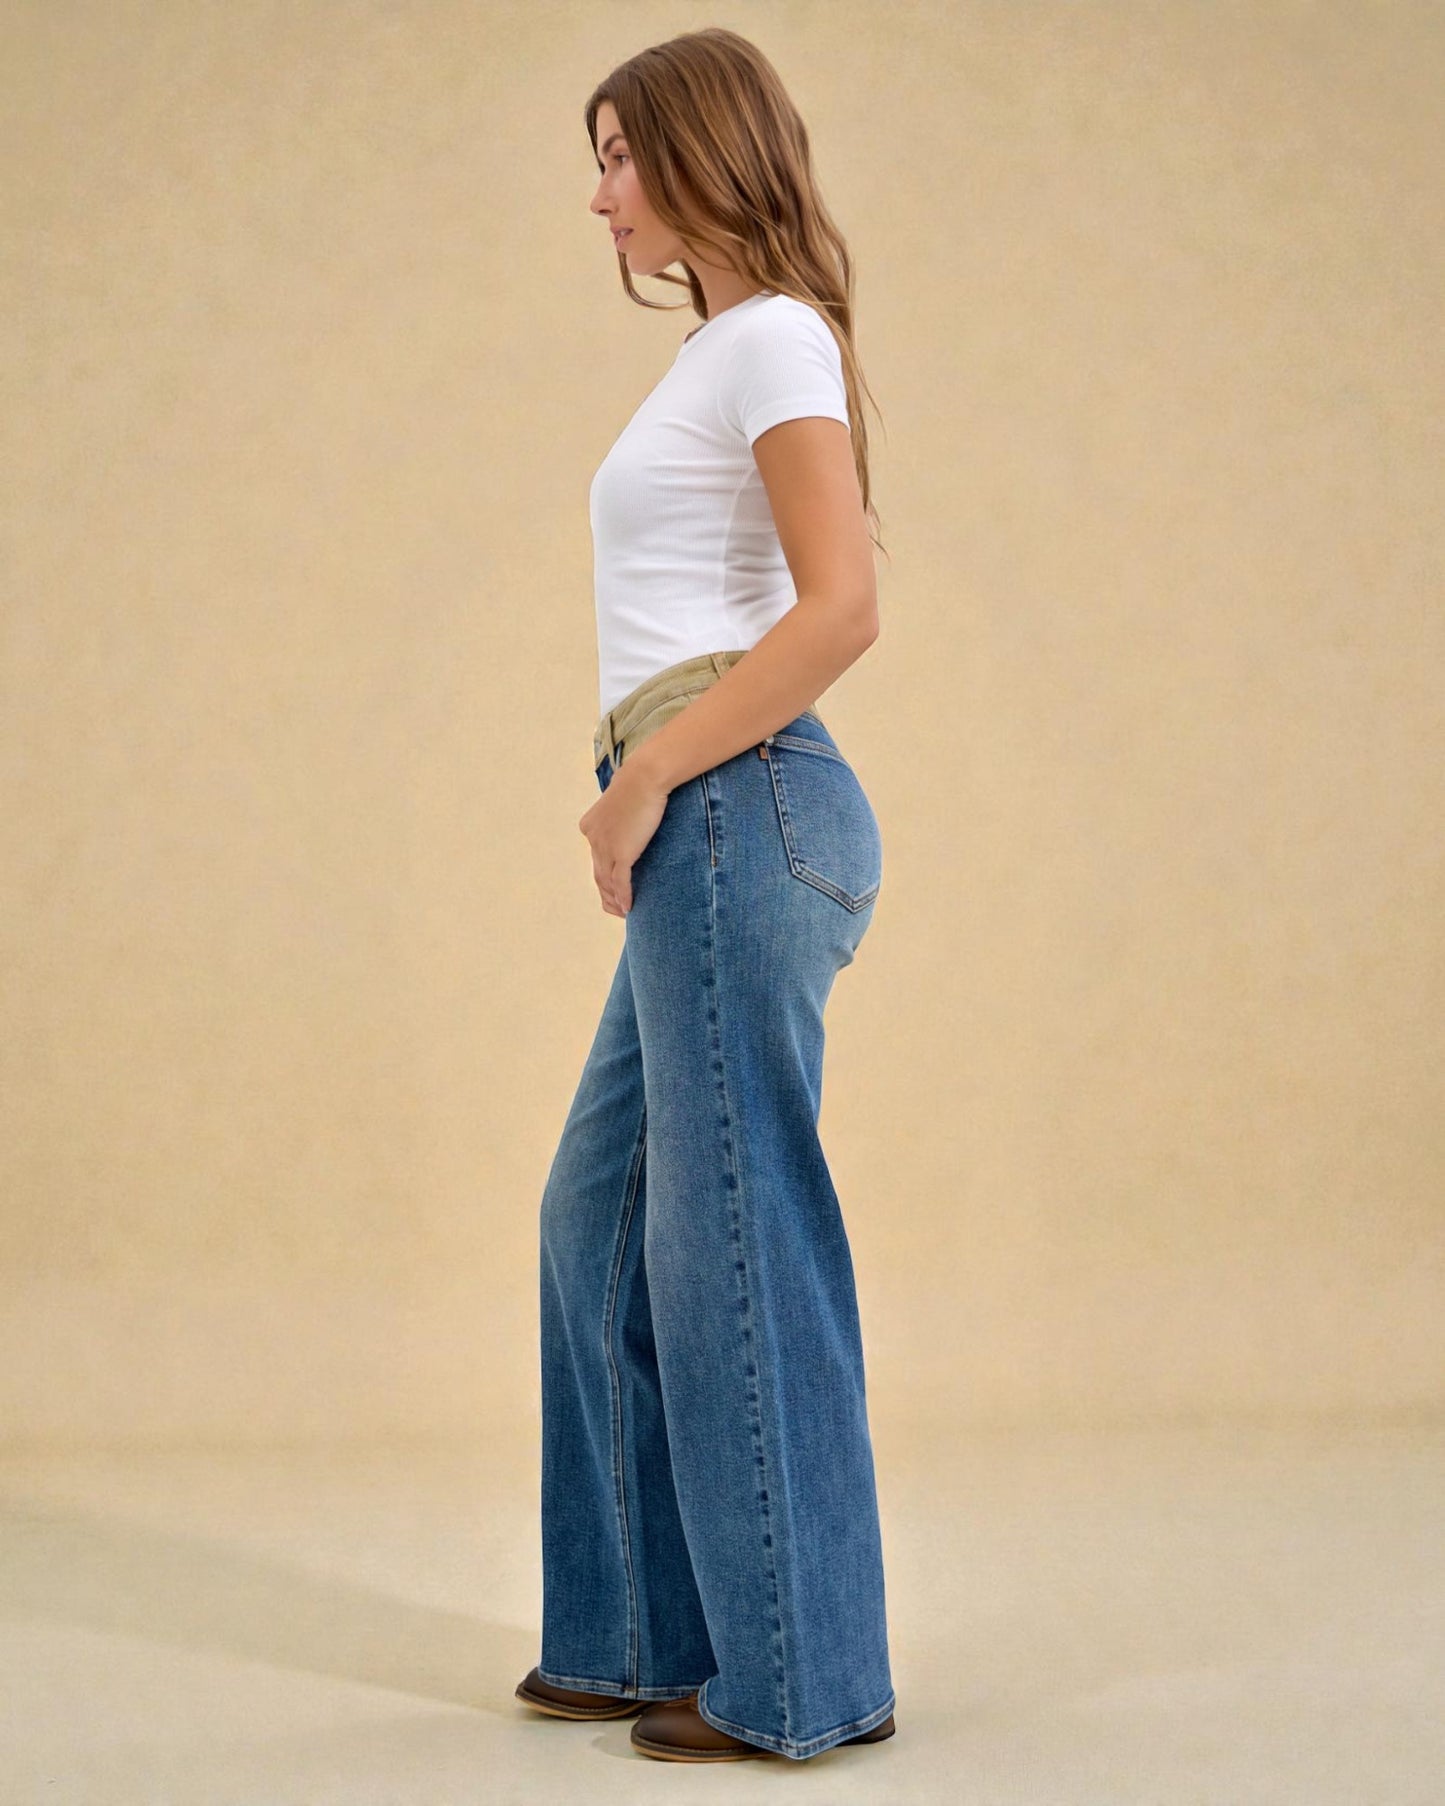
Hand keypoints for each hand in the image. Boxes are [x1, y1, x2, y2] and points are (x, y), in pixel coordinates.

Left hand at [577, 758, 670, 916]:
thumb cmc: (640, 784)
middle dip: (606, 894)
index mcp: (590, 827)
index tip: (613, 888)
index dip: (604, 877)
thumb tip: (634, 826)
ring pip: (606, 881)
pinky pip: (620, 881)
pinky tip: (629, 907)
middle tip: (616, 908)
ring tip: (624, 912)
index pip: (596, 858)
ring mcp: (605, 847)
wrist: (645, 778)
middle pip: (598, 874)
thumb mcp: (624, 803)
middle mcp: (593, 839)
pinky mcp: (620, 853)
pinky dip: (624, 896)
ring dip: (615, 899)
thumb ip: (623, 819)